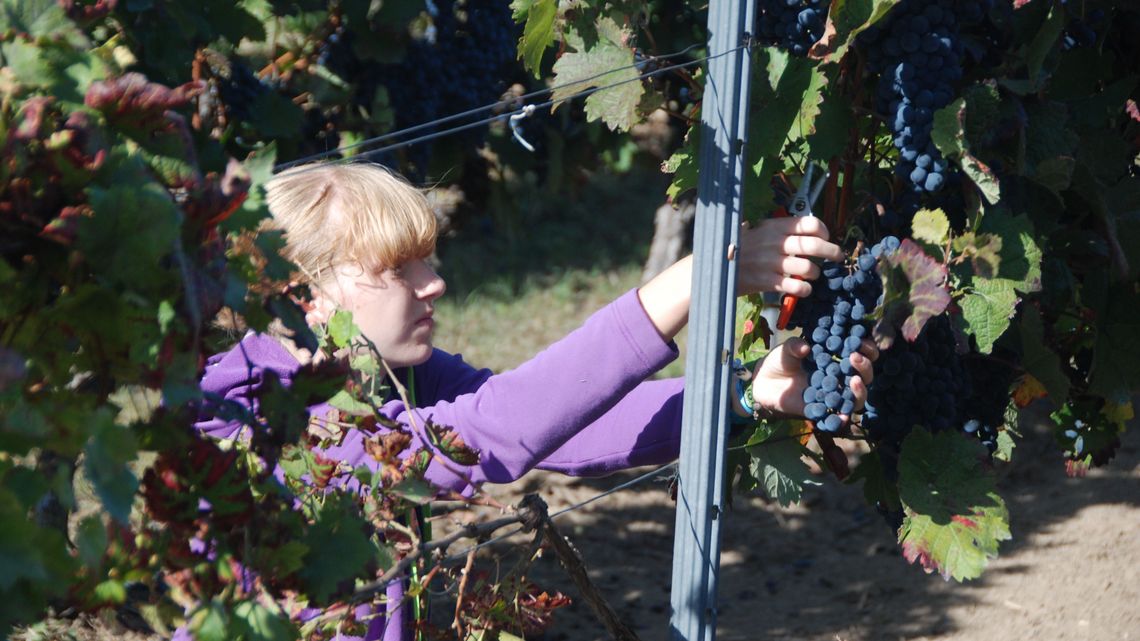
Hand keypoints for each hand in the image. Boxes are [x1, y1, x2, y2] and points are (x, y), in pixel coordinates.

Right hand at [736, 216, 842, 297]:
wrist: (715, 266)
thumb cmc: (739, 248)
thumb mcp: (756, 230)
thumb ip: (778, 229)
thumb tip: (806, 229)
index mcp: (774, 226)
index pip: (808, 223)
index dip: (823, 230)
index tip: (826, 237)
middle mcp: (775, 243)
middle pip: (814, 244)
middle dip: (832, 251)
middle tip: (837, 257)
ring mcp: (772, 263)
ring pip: (808, 267)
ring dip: (816, 273)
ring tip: (813, 275)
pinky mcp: (767, 281)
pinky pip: (796, 286)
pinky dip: (805, 289)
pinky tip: (803, 289)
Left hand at [747, 337, 878, 424]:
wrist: (764, 382)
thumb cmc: (780, 362)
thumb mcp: (786, 351)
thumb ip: (794, 347)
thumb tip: (806, 348)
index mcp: (835, 359)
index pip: (859, 355)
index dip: (867, 349)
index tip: (865, 343)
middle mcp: (838, 379)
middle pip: (863, 376)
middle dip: (864, 367)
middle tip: (854, 357)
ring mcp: (832, 396)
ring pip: (856, 399)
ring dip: (860, 391)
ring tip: (855, 381)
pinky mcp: (821, 412)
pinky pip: (835, 419)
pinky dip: (841, 419)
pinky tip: (842, 415)